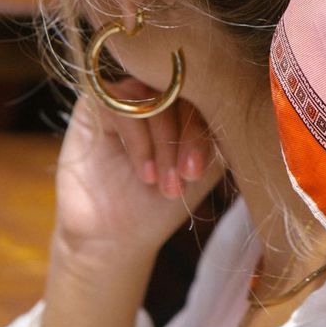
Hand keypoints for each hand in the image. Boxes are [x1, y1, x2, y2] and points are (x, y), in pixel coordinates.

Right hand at [53, 80, 225, 270]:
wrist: (113, 235)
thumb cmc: (159, 203)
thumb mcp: (200, 169)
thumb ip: (213, 135)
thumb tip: (227, 105)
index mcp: (190, 103)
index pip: (209, 95)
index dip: (205, 133)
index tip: (196, 173)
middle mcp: (160, 92)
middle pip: (185, 91)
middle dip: (188, 139)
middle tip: (185, 178)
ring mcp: (130, 94)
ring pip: (157, 99)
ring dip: (165, 145)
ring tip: (163, 183)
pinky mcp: (98, 100)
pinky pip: (125, 105)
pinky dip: (139, 142)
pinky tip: (144, 173)